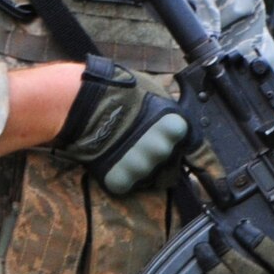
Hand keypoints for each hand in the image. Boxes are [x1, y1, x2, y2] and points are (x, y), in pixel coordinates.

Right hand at [49, 55, 188, 193]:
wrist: (79, 102)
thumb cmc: (117, 90)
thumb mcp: (155, 92)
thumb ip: (170, 112)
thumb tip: (179, 120)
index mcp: (176, 128)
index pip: (193, 147)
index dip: (182, 144)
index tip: (177, 144)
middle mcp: (162, 149)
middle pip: (169, 161)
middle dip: (158, 154)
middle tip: (140, 141)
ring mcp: (141, 166)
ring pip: (148, 174)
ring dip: (139, 165)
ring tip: (123, 147)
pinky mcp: (120, 179)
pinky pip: (127, 183)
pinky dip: (120, 175)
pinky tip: (112, 159)